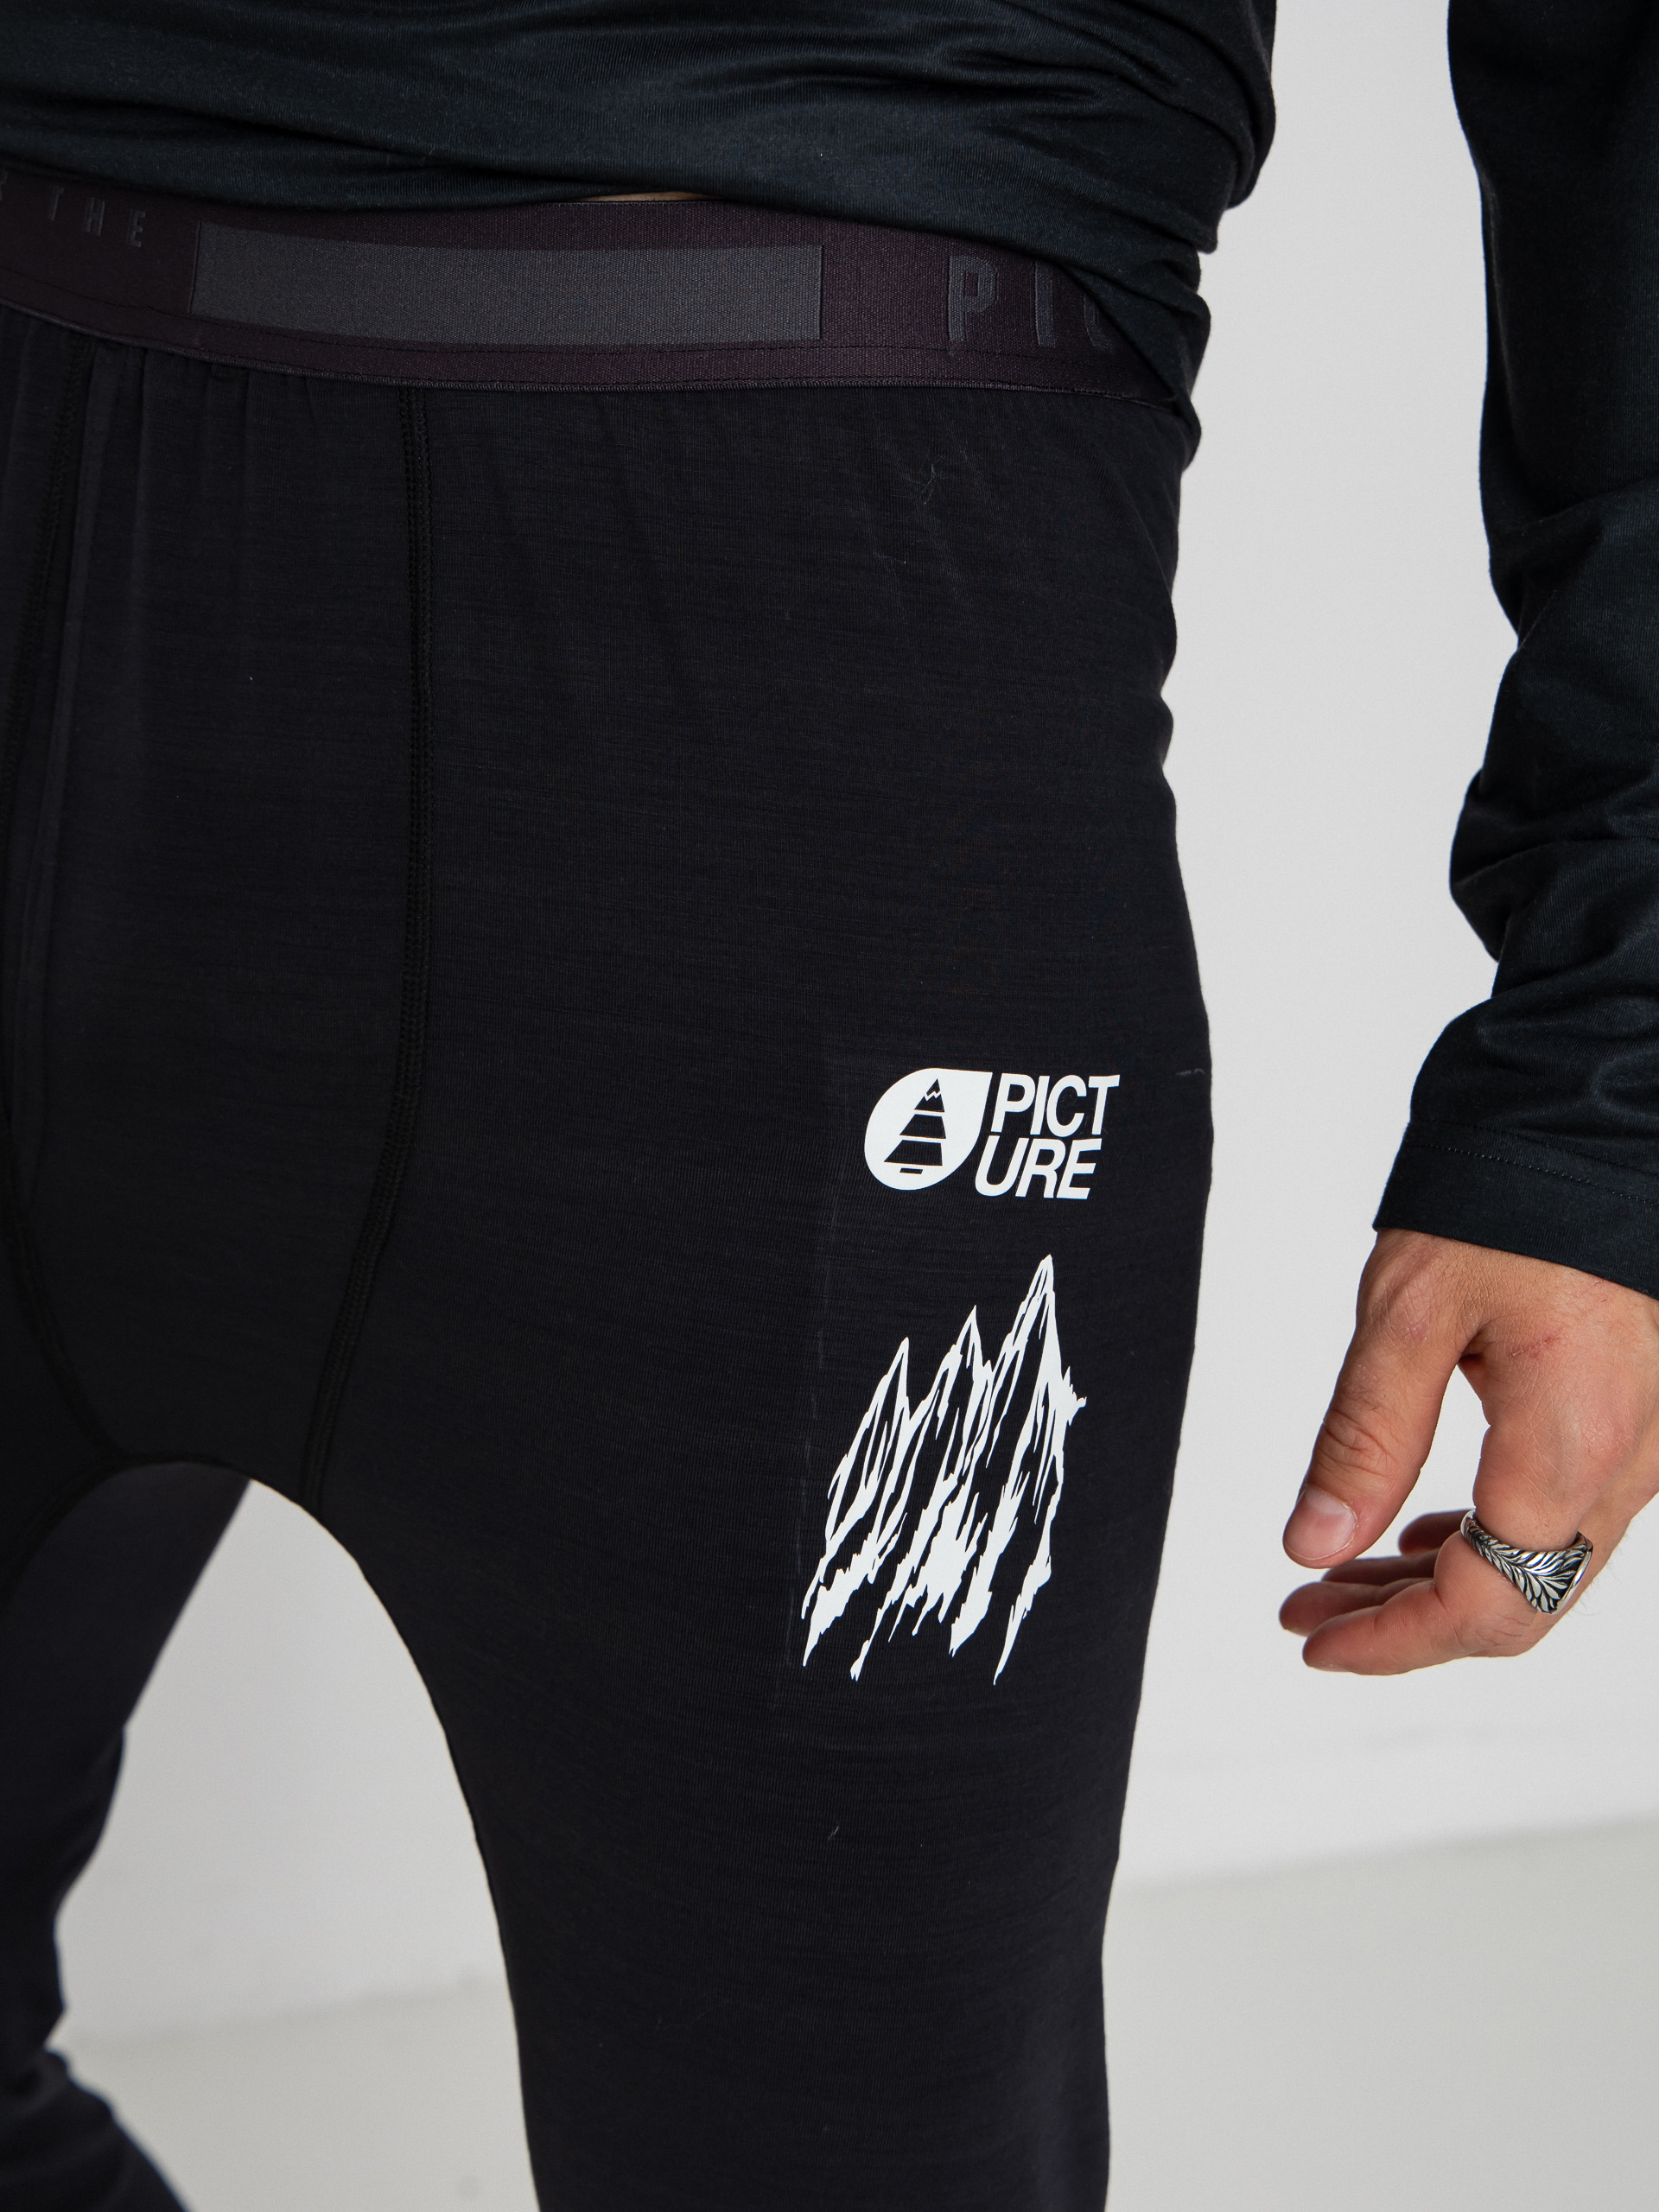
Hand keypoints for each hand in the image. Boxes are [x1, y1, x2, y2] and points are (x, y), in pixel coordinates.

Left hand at [1279, 1228, 1658, 1673]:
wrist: (1601, 1119)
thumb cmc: (1513, 1194)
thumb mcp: (1410, 1312)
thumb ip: (1366, 1438)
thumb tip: (1313, 1544)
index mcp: (1571, 1448)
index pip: (1483, 1604)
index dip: (1391, 1642)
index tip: (1313, 1639)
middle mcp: (1631, 1463)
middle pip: (1518, 1602)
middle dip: (1406, 1622)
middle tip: (1310, 1610)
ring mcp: (1650, 1444)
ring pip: (1545, 1563)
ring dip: (1444, 1581)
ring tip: (1345, 1574)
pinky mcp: (1646, 1414)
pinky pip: (1572, 1512)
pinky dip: (1494, 1534)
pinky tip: (1428, 1528)